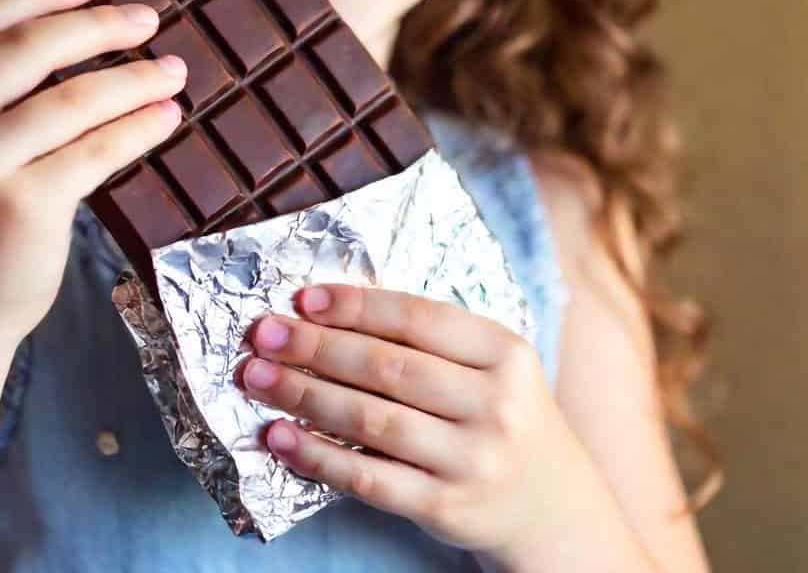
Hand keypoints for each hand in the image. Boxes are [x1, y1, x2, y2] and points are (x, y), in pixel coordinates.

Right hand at [0, 0, 186, 348]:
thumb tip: (80, 16)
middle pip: (32, 47)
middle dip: (100, 26)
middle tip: (149, 20)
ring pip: (75, 99)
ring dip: (137, 79)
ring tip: (174, 71)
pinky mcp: (20, 208)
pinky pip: (97, 150)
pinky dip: (139, 127)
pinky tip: (167, 117)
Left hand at [240, 284, 588, 559]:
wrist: (550, 504)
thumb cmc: (500, 414)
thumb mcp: (490, 363)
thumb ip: (428, 337)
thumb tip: (326, 310)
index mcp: (503, 351)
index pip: (416, 318)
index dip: (355, 306)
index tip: (303, 299)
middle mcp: (494, 404)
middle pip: (386, 367)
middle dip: (316, 347)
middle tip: (264, 333)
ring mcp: (472, 460)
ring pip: (371, 420)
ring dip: (304, 396)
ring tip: (257, 377)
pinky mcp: (446, 507)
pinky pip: (368, 478)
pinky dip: (317, 456)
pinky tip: (279, 437)